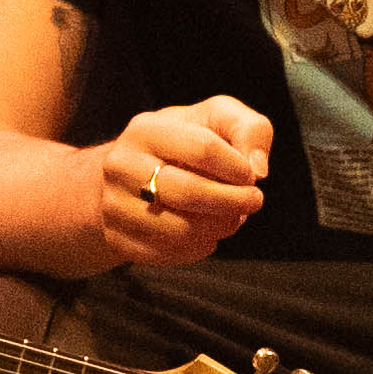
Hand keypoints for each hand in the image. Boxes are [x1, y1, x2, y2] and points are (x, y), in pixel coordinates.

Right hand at [97, 98, 269, 266]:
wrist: (129, 174)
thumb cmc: (183, 144)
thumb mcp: (216, 118)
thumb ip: (249, 129)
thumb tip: (258, 169)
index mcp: (146, 129)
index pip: (202, 148)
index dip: (237, 166)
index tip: (250, 174)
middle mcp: (121, 166)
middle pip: (190, 192)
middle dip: (233, 201)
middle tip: (253, 201)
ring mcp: (114, 205)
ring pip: (180, 230)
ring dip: (218, 227)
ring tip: (229, 216)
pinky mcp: (117, 239)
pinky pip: (168, 254)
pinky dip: (197, 248)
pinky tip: (205, 232)